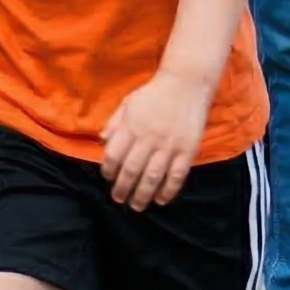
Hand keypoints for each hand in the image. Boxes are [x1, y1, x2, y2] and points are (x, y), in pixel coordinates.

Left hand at [100, 71, 210, 209]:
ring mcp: (169, 145)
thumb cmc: (154, 93)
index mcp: (132, 126)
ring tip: (137, 206)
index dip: (108, 170)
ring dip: (143, 195)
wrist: (187, 83)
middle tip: (119, 200)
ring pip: (153, 177)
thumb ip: (115, 123)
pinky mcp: (187, 150)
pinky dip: (168, 190)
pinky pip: (177, 175)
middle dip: (123, 189)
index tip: (108, 178)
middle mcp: (148, 138)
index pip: (114, 155)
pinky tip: (161, 200)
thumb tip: (102, 141)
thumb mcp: (129, 103)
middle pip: (131, 170)